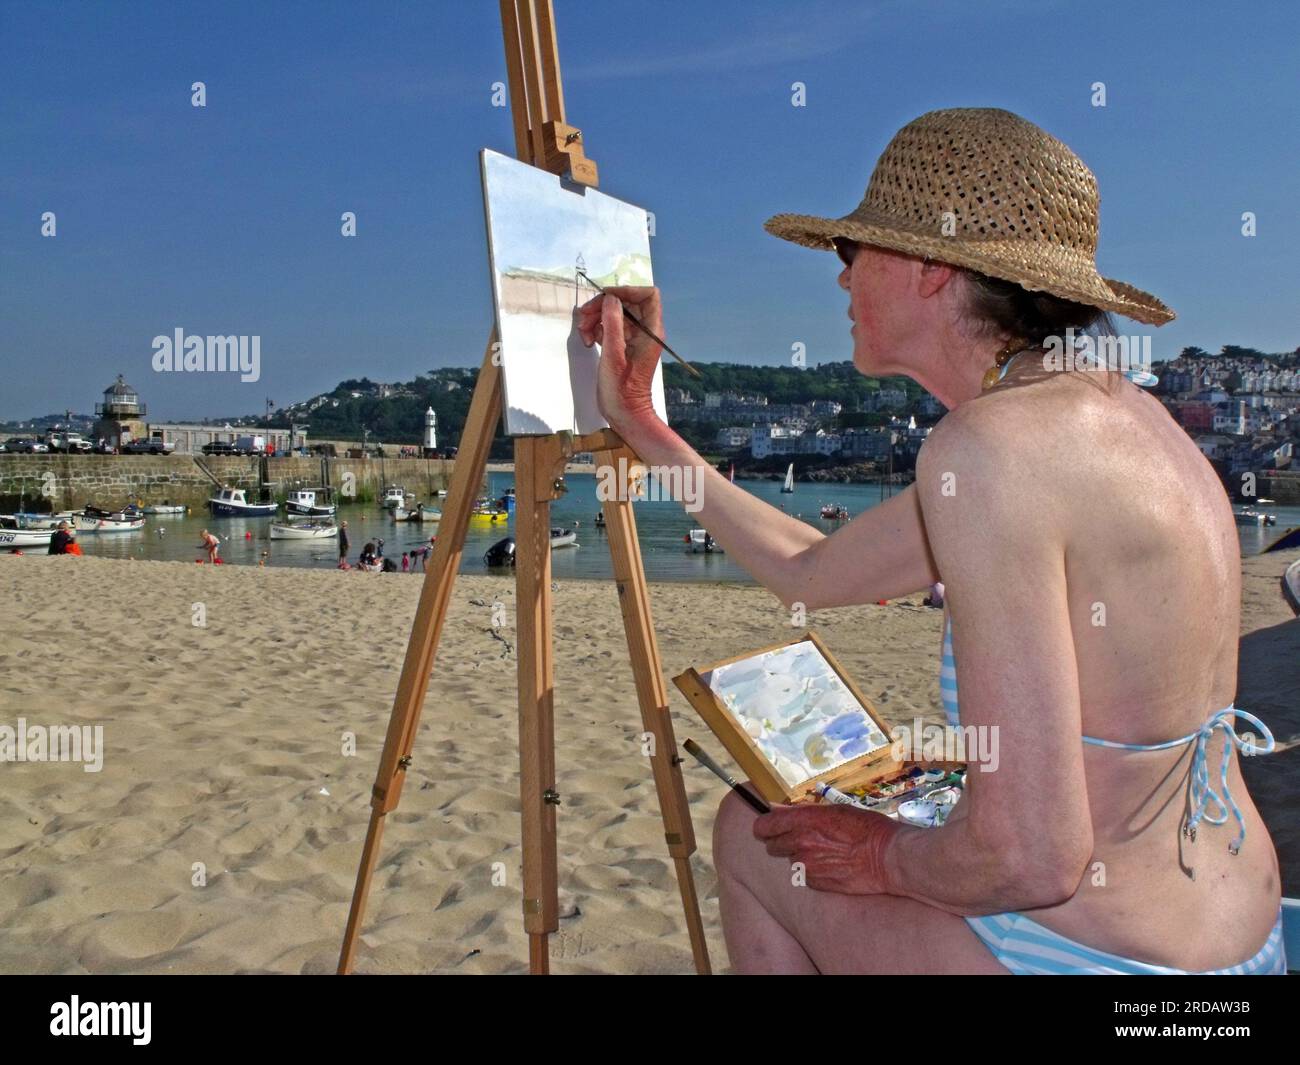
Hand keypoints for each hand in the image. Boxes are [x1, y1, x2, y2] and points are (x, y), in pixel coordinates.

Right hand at [576, 286, 664, 434]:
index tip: (606, 296)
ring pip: (614, 315)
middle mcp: (645, 332)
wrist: (625, 414)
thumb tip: (610, 299)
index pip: (648, 295)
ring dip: (595, 319)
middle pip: (626, 303)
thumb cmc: (622, 390)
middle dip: (603, 306)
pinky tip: (588, 341)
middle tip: (584, 317)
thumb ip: (613, 324)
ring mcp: (633, 339)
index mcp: (651, 331)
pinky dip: (596, 330)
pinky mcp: (622, 347)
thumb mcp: (614, 355)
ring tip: (583, 334)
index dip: (627, 290)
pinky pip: (609, 328)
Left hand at [752, 802, 900, 894]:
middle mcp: (801, 843)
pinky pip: (805, 876)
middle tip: (799, 839)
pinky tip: (830, 866)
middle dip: (781, 842)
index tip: (768, 827)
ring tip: (823, 853)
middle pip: (772, 845)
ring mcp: (807, 865)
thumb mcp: (836, 810)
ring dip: (799, 857)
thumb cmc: (867, 829)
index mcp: (804, 820)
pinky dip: (812, 872)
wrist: (888, 859)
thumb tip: (780, 810)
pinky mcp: (817, 883)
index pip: (765, 825)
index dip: (765, 826)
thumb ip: (805, 811)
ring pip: (790, 861)